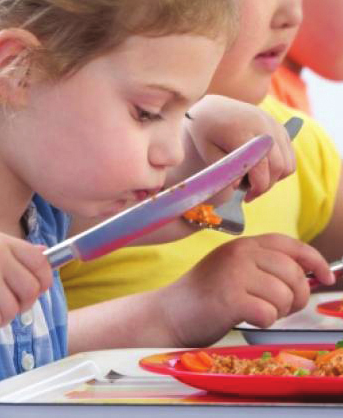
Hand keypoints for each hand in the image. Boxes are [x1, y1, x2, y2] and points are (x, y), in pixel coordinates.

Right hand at [0, 233, 52, 325]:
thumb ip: (18, 251)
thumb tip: (43, 251)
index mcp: (8, 244)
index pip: (40, 263)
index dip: (45, 280)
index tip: (39, 288)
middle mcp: (0, 259)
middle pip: (30, 289)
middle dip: (27, 302)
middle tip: (16, 303)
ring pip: (13, 308)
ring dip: (9, 316)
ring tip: (2, 311)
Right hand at [158, 233, 334, 346]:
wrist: (169, 313)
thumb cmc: (206, 295)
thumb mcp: (235, 269)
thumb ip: (265, 266)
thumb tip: (309, 275)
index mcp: (244, 244)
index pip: (291, 245)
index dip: (315, 260)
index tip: (327, 276)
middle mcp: (240, 253)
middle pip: (293, 273)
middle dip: (298, 296)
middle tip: (283, 308)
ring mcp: (234, 273)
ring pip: (284, 295)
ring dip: (279, 311)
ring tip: (259, 312)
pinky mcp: (229, 298)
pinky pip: (268, 313)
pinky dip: (263, 321)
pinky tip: (246, 318)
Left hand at [181, 95, 296, 201]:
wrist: (213, 108)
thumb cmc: (206, 132)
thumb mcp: (207, 151)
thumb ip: (224, 170)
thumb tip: (237, 186)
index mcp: (243, 131)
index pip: (261, 166)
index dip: (257, 187)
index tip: (246, 198)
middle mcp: (263, 125)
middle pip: (278, 166)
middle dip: (265, 186)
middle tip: (249, 194)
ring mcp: (274, 125)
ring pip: (288, 163)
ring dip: (274, 178)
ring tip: (254, 181)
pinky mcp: (279, 127)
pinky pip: (289, 155)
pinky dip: (279, 167)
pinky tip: (261, 170)